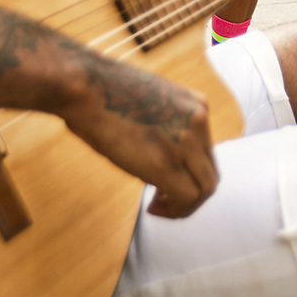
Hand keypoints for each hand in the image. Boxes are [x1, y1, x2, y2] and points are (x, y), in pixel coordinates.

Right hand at [60, 56, 216, 217]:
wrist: (85, 86)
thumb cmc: (103, 92)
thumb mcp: (148, 104)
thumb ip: (164, 128)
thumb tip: (156, 157)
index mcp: (196, 105)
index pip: (206, 150)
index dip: (189, 171)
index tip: (168, 180)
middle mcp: (199, 122)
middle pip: (210, 170)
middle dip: (191, 192)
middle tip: (163, 200)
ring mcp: (186, 142)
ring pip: (205, 188)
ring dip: (184, 205)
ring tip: (158, 207)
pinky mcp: (166, 164)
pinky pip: (188, 198)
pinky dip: (176, 211)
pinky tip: (153, 207)